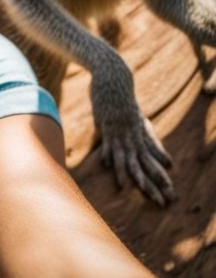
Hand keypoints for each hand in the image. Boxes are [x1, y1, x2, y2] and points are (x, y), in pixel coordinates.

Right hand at [91, 64, 173, 205]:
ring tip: (135, 189)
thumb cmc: (121, 95)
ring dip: (132, 176)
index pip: (153, 157)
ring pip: (128, 158)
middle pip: (145, 163)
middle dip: (154, 183)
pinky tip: (108, 167)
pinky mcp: (106, 124)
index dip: (161, 174)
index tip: (170, 191)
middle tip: (163, 201)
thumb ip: (140, 131)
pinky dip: (109, 155)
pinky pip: (109, 143)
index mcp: (140, 131)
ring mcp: (120, 130)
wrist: (113, 75)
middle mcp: (134, 133)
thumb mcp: (134, 115)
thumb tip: (142, 146)